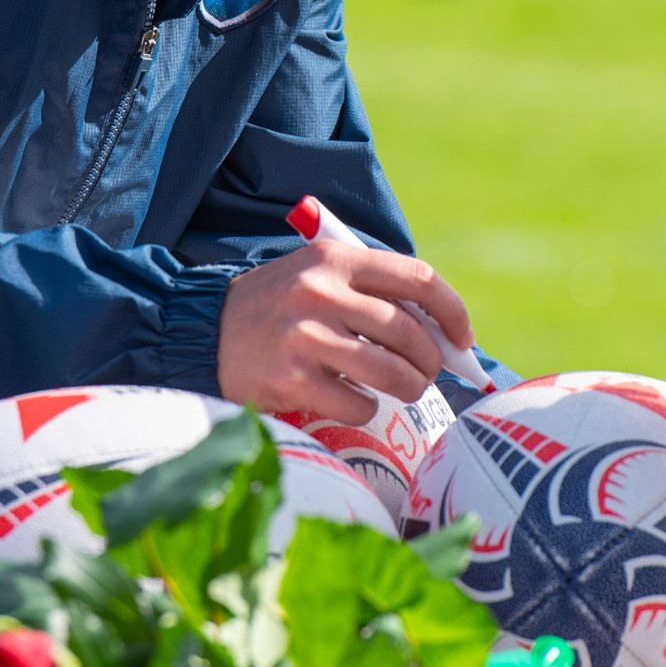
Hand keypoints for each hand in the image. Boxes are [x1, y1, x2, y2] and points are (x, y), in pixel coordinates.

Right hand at [216, 238, 474, 423]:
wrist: (204, 330)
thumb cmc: (277, 306)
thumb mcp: (317, 274)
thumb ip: (370, 292)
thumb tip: (439, 334)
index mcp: (335, 258)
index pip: (417, 279)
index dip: (451, 311)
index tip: (461, 339)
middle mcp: (321, 292)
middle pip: (408, 333)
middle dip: (431, 361)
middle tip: (428, 373)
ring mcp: (305, 337)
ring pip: (391, 373)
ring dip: (409, 388)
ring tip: (403, 390)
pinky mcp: (292, 379)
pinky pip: (357, 404)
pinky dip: (365, 408)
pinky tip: (349, 398)